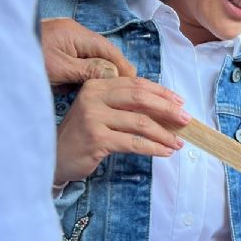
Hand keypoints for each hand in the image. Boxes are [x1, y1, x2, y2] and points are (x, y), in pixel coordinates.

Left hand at [41, 18, 135, 88]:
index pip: (109, 50)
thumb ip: (89, 70)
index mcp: (77, 33)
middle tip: (114, 91)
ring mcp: (64, 36)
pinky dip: (78, 71)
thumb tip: (115, 73)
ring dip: (91, 72)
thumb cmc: (24, 59)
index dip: (123, 66)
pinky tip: (74, 83)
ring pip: (89, 56)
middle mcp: (74, 31)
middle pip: (101, 53)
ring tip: (93, 90)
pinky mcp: (55, 44)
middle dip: (107, 71)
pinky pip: (76, 58)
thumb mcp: (59, 69)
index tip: (132, 82)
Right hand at [54, 77, 188, 184]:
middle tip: (186, 120)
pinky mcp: (96, 139)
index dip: (161, 92)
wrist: (54, 157)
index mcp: (97, 85)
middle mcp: (93, 97)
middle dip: (168, 109)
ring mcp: (93, 117)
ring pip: (140, 123)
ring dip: (164, 134)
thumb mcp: (101, 111)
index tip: (180, 103)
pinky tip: (165, 152)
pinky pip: (133, 142)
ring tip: (178, 143)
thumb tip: (166, 109)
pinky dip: (153, 148)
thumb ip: (126, 105)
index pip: (136, 84)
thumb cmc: (83, 134)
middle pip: (141, 98)